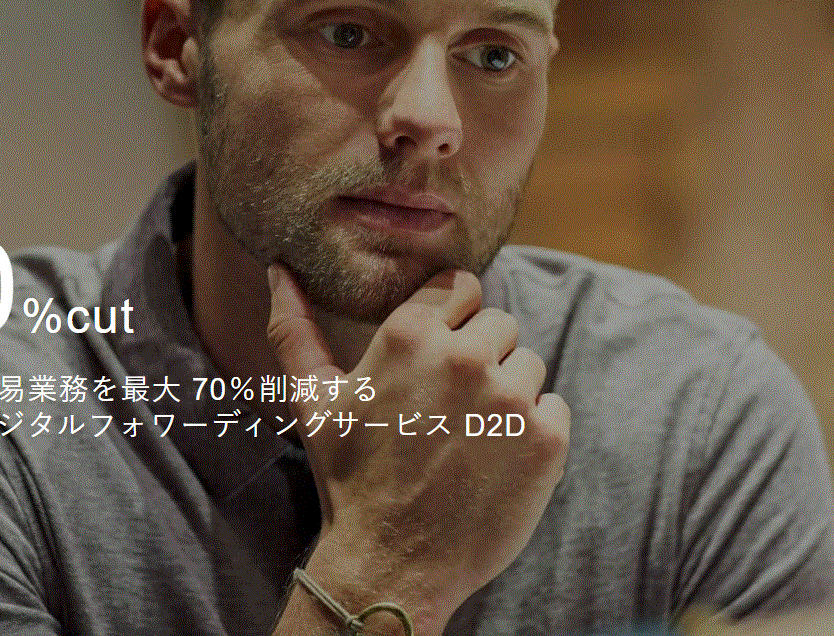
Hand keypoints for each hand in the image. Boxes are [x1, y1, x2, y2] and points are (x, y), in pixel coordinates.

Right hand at [266, 264, 569, 634]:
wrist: (391, 566)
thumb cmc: (349, 480)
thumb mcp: (313, 401)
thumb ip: (294, 328)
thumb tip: (278, 268)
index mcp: (408, 334)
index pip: (461, 286)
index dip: (452, 320)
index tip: (437, 360)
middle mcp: (463, 356)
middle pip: (499, 323)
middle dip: (479, 359)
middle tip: (447, 413)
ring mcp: (509, 397)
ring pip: (529, 364)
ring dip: (508, 396)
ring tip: (469, 441)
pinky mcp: (546, 437)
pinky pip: (555, 406)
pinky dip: (535, 433)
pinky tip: (496, 462)